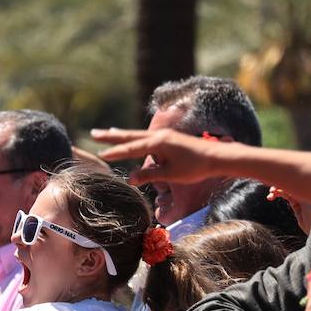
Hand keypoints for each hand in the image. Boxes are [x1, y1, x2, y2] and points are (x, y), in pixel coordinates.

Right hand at [90, 127, 240, 184]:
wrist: (217, 157)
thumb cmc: (196, 167)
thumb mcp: (171, 174)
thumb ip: (150, 175)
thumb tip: (130, 178)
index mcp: (158, 143)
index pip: (131, 148)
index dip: (115, 152)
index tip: (100, 155)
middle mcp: (159, 135)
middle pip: (130, 135)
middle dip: (111, 136)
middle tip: (94, 133)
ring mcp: (165, 135)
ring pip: (137, 135)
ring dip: (121, 134)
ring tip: (107, 132)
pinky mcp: (169, 138)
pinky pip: (146, 137)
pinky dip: (135, 137)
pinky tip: (132, 139)